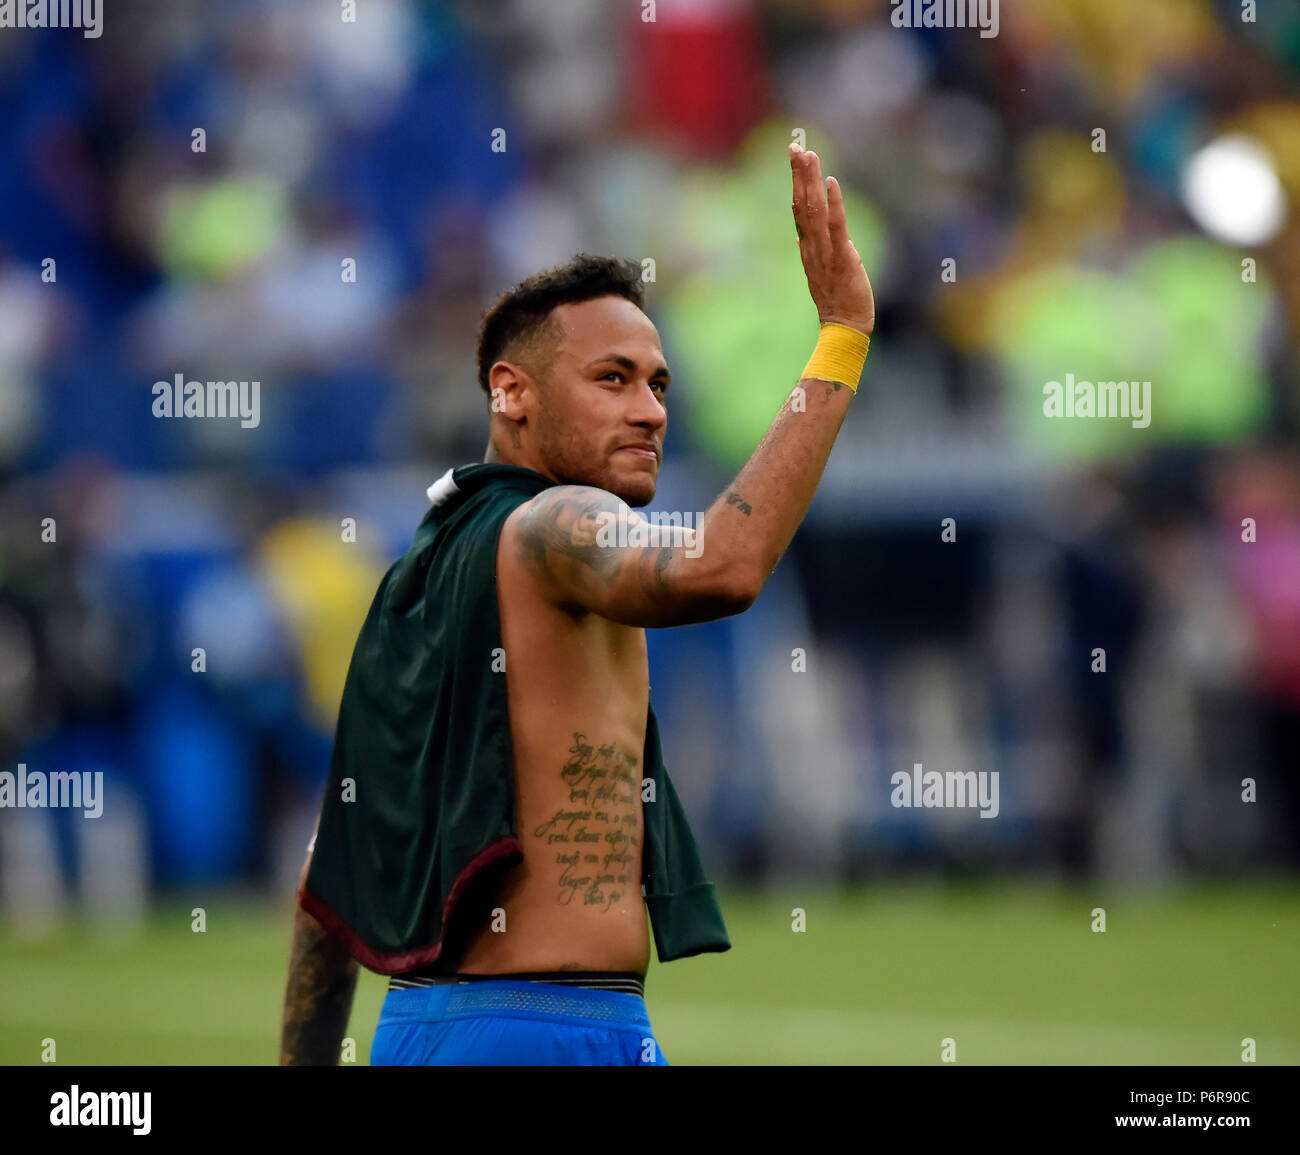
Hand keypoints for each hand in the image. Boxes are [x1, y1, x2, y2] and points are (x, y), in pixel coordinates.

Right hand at [790, 143, 874, 335]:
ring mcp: (825, 252)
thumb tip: (802, 240)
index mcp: (808, 248)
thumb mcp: (821, 273)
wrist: (844, 327)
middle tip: (795, 147)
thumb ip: (812, 253)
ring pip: (814, 210)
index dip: (796, 183)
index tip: (795, 159)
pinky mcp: (842, 257)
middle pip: (801, 204)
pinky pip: (836, 226)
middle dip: (798, 174)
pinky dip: (834, 203)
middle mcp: (812, 246)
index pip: (798, 210)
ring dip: (811, 182)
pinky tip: (831, 182)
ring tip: (810, 156)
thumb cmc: (836, 302)